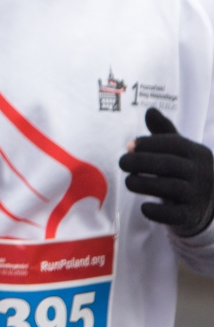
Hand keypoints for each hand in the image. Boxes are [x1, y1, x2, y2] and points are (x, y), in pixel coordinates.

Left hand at [120, 108, 213, 236]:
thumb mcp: (178, 150)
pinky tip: (143, 206)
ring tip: (128, 181)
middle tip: (121, 162)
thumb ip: (163, 131)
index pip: (174, 144)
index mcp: (198, 153)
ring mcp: (199, 196)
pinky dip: (156, 211)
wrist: (204, 204)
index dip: (149, 143)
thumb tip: (150, 110)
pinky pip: (174, 215)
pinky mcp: (192, 215)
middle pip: (170, 165)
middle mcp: (203, 173)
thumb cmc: (184, 170)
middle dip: (141, 162)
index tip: (128, 146)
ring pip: (171, 188)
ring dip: (144, 184)